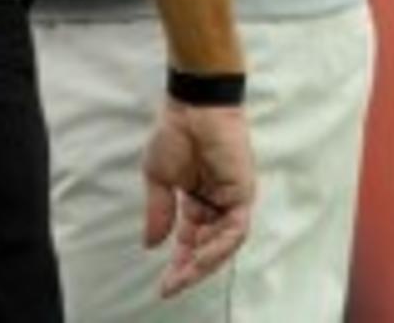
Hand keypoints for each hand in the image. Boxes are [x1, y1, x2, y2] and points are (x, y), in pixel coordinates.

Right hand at [142, 99, 254, 298]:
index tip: (164, 285)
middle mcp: (216, 203)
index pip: (190, 240)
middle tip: (172, 286)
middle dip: (191, 270)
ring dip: (204, 262)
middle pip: (208, 247)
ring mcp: (232, 199)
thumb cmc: (175, 133)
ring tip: (184, 274)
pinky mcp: (242, 193)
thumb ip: (159, 212)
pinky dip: (219, 245)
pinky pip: (234, 229)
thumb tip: (150, 244)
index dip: (179, 264)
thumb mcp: (158, 178)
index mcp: (197, 200)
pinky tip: (200, 254)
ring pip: (223, 244)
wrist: (192, 107)